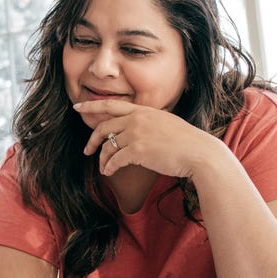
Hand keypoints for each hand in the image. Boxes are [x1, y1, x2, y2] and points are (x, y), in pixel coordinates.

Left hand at [76, 99, 219, 178]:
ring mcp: (137, 134)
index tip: (78, 107)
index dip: (92, 106)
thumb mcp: (166, 123)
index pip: (112, 105)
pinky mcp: (138, 150)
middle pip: (104, 127)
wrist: (199, 152)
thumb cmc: (186, 142)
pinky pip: (114, 159)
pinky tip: (108, 172)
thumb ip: (148, 123)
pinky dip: (109, 167)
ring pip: (108, 146)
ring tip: (103, 167)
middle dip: (92, 140)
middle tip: (86, 150)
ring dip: (102, 159)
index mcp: (144, 111)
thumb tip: (136, 131)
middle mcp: (138, 119)